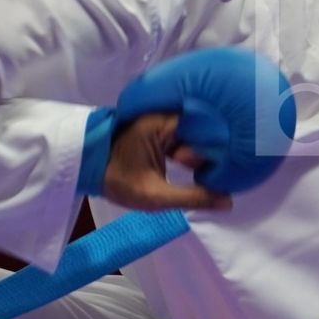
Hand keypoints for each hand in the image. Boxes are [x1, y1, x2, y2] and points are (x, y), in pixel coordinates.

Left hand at [101, 112, 232, 212]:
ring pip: (192, 133)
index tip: (231, 165)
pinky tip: (199, 167)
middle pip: (199, 128)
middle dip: (212, 149)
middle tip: (227, 170)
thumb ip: (193, 197)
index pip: (203, 127)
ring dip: (202, 151)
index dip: (219, 146)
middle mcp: (162, 117)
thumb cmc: (118, 182)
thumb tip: (227, 201)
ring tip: (216, 170)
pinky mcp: (155, 131)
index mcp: (161, 124)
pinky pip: (181, 137)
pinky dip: (191, 150)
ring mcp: (158, 122)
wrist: (87, 171)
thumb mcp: (156, 196)